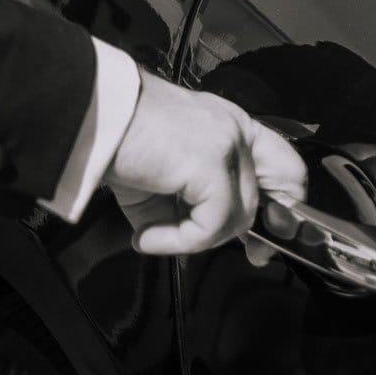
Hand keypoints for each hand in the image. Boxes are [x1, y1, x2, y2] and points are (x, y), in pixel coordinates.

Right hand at [104, 74, 306, 255]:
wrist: (89, 118)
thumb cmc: (117, 143)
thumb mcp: (162, 181)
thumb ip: (190, 206)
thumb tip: (203, 240)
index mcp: (232, 128)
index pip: (286, 166)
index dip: (286, 205)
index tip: (271, 236)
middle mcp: (237, 131)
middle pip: (285, 186)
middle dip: (265, 230)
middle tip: (252, 256)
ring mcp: (228, 144)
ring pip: (242, 214)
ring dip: (196, 238)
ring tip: (153, 234)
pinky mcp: (210, 161)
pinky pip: (213, 222)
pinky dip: (179, 240)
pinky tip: (148, 235)